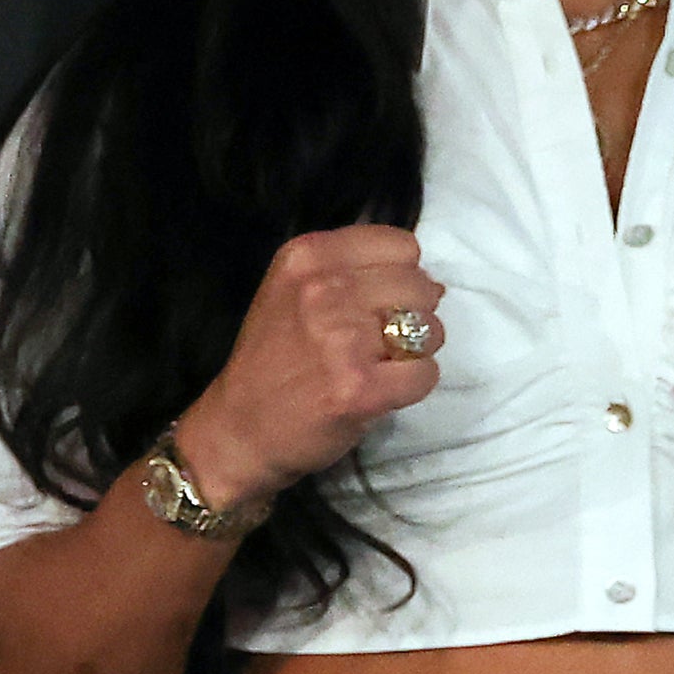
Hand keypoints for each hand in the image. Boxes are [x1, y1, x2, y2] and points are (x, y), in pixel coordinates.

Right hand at [176, 225, 444, 509]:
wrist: (240, 427)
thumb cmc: (272, 357)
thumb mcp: (292, 289)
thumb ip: (351, 271)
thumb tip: (433, 283)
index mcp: (306, 257)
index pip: (400, 246)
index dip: (400, 275)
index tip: (378, 302)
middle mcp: (322, 289)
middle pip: (420, 286)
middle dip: (412, 314)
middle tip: (380, 340)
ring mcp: (342, 339)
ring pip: (429, 330)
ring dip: (416, 351)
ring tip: (380, 364)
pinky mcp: (361, 388)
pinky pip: (425, 374)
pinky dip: (413, 385)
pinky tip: (383, 390)